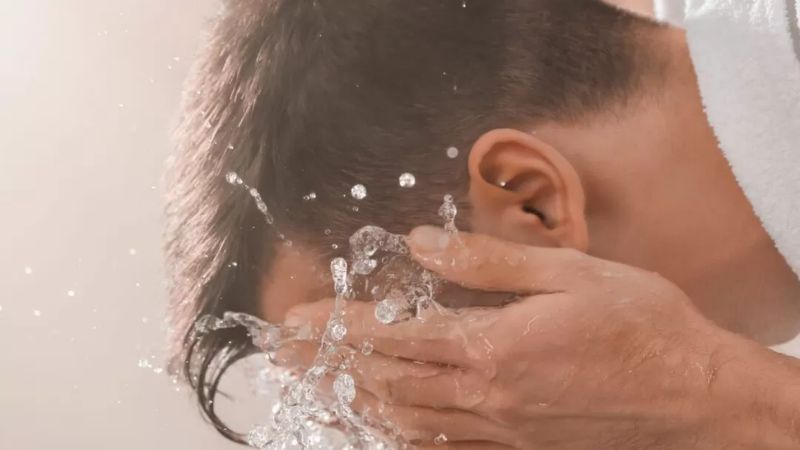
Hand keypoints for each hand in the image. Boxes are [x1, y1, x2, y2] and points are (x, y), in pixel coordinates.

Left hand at [284, 227, 798, 448]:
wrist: (696, 396)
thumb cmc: (642, 327)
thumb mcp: (570, 274)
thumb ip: (488, 262)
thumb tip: (424, 245)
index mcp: (494, 346)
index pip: (395, 336)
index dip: (341, 326)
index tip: (301, 320)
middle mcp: (487, 396)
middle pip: (388, 380)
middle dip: (332, 364)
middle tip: (288, 353)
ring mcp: (501, 430)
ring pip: (408, 419)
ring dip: (357, 398)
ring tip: (321, 386)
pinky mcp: (521, 448)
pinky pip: (445, 448)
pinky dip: (404, 435)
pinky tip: (385, 426)